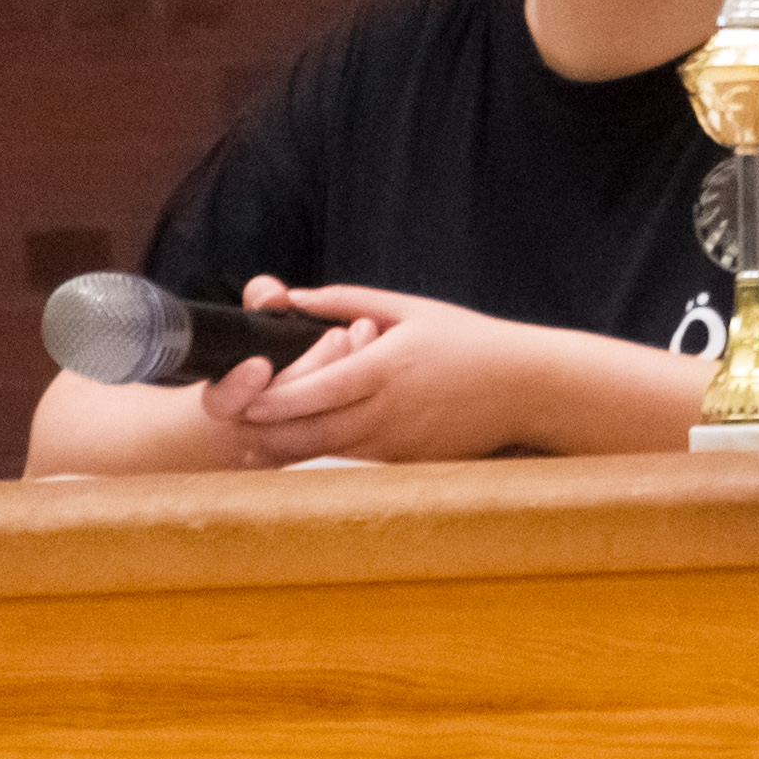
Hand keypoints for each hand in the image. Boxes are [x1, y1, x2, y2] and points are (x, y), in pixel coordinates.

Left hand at [225, 280, 547, 463]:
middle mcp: (389, 410)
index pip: (316, 390)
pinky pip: (355, 460)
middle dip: (267, 432)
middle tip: (233, 426)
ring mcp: (399, 441)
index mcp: (387, 367)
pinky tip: (299, 451)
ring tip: (252, 444)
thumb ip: (347, 301)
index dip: (272, 400)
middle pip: (311, 432)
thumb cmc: (470, 341)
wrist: (526, 387)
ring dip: (287, 450)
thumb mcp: (412, 308)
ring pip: (328, 453)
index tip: (241, 398)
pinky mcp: (408, 461)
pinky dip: (324, 456)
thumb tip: (294, 297)